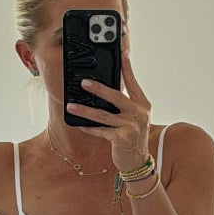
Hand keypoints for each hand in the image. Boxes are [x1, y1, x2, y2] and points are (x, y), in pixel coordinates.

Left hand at [66, 50, 151, 172]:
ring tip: (71, 106)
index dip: (127, 68)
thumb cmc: (133, 137)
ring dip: (85, 110)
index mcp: (143, 104)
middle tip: (84, 82)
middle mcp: (138, 114)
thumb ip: (125, 103)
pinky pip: (100, 131)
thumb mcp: (134, 117)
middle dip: (99, 88)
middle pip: (116, 97)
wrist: (137, 161)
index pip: (133, 82)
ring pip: (103, 115)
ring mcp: (130, 126)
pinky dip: (89, 128)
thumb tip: (106, 88)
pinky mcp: (121, 139)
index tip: (121, 52)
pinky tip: (78, 124)